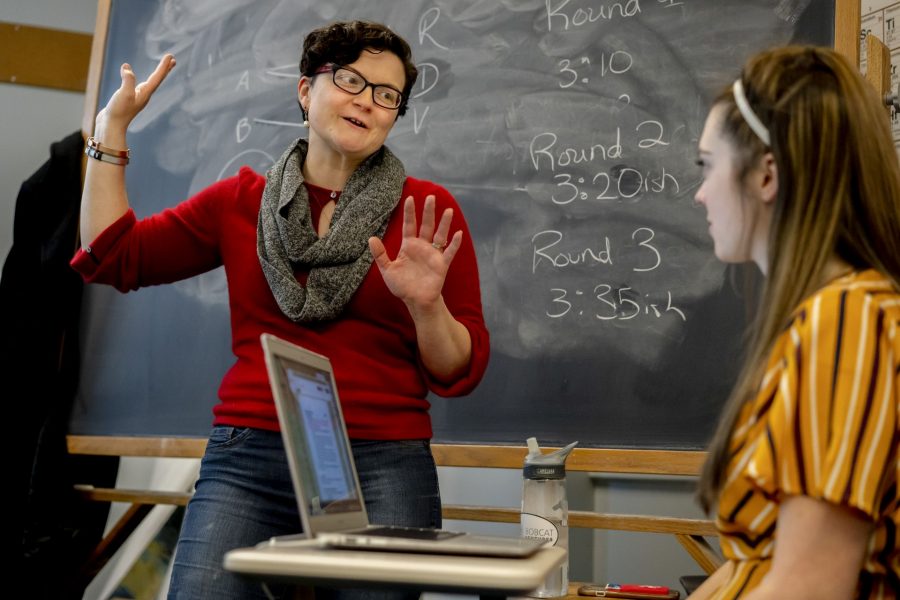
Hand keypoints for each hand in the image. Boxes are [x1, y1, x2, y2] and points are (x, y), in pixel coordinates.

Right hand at [96, 54, 175, 133]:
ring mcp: (136, 98)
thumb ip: (127, 80)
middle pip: (157, 80)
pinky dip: (142, 79)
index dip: (164, 66)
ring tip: (161, 68)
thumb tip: (127, 67)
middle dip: (165, 69)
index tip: (171, 56)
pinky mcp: (128, 100)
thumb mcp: (123, 94)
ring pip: (149, 83)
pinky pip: (138, 86)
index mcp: (145, 93)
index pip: (157, 77)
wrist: (110, 127)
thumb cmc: (118, 112)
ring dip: (156, 74)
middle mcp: (143, 95)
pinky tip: (135, 79)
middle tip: (173, 59)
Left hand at [369, 195, 462, 310]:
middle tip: (430, 196)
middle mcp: (422, 247)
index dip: (409, 213)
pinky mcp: (441, 264)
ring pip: (440, 235)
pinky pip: (449, 252)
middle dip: (428, 211)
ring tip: (448, 210)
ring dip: (444, 223)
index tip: (409, 198)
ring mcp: (433, 254)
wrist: (415, 301)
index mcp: (409, 246)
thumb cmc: (402, 286)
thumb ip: (380, 255)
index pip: (409, 225)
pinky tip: (458, 234)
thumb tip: (371, 238)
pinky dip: (454, 243)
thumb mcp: (387, 270)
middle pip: (426, 225)